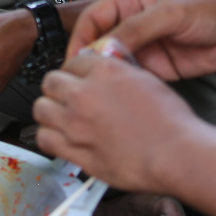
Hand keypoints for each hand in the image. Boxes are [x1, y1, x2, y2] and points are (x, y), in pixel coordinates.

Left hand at [34, 54, 195, 191]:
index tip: (79, 79)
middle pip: (50, 82)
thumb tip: (109, 71)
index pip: (73, 61)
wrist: (175, 153)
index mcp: (105, 71)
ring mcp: (76, 124)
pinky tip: (60, 137)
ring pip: (41, 109)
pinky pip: (45, 140)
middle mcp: (85, 94)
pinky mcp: (75, 151)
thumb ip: (119, 72)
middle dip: (58, 87)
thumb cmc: (170, 121)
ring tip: (60, 116)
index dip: (76, 71)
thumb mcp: (146, 79)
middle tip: (66, 95)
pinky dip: (50, 137)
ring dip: (50, 111)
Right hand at [67, 0, 215, 80]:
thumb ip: (137, 28)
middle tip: (83, 83)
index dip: (81, 40)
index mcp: (131, 0)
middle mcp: (135, 23)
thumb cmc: (212, 2)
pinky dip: (129, 88)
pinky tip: (125, 96)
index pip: (94, 19)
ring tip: (101, 93)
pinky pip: (137, 79)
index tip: (74, 62)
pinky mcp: (161, 67)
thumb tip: (105, 47)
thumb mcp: (171, 11)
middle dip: (91, 63)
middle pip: (101, 44)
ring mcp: (147, 46)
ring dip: (109, 78)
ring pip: (117, 65)